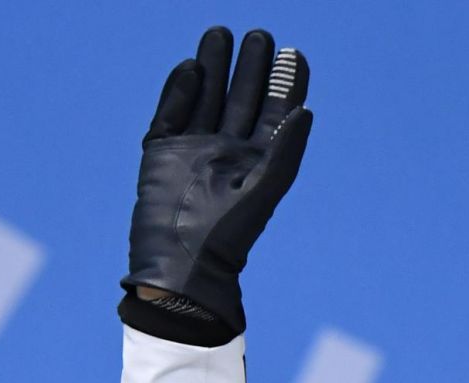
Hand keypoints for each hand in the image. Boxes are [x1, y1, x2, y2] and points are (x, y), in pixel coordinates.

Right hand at [121, 26, 312, 335]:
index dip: (285, 84)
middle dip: (250, 67)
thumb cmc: (230, 234)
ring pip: (207, 98)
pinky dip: (180, 90)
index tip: (294, 53)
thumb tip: (306, 110)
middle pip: (242, 98)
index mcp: (258, 160)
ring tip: (221, 34)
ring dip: (215, 68)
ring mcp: (194, 149)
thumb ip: (286, 149)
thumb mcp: (266, 188)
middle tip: (259, 35)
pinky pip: (171, 113)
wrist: (181, 263)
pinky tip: (192, 68)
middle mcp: (228, 150)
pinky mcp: (162, 152)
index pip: (275, 112)